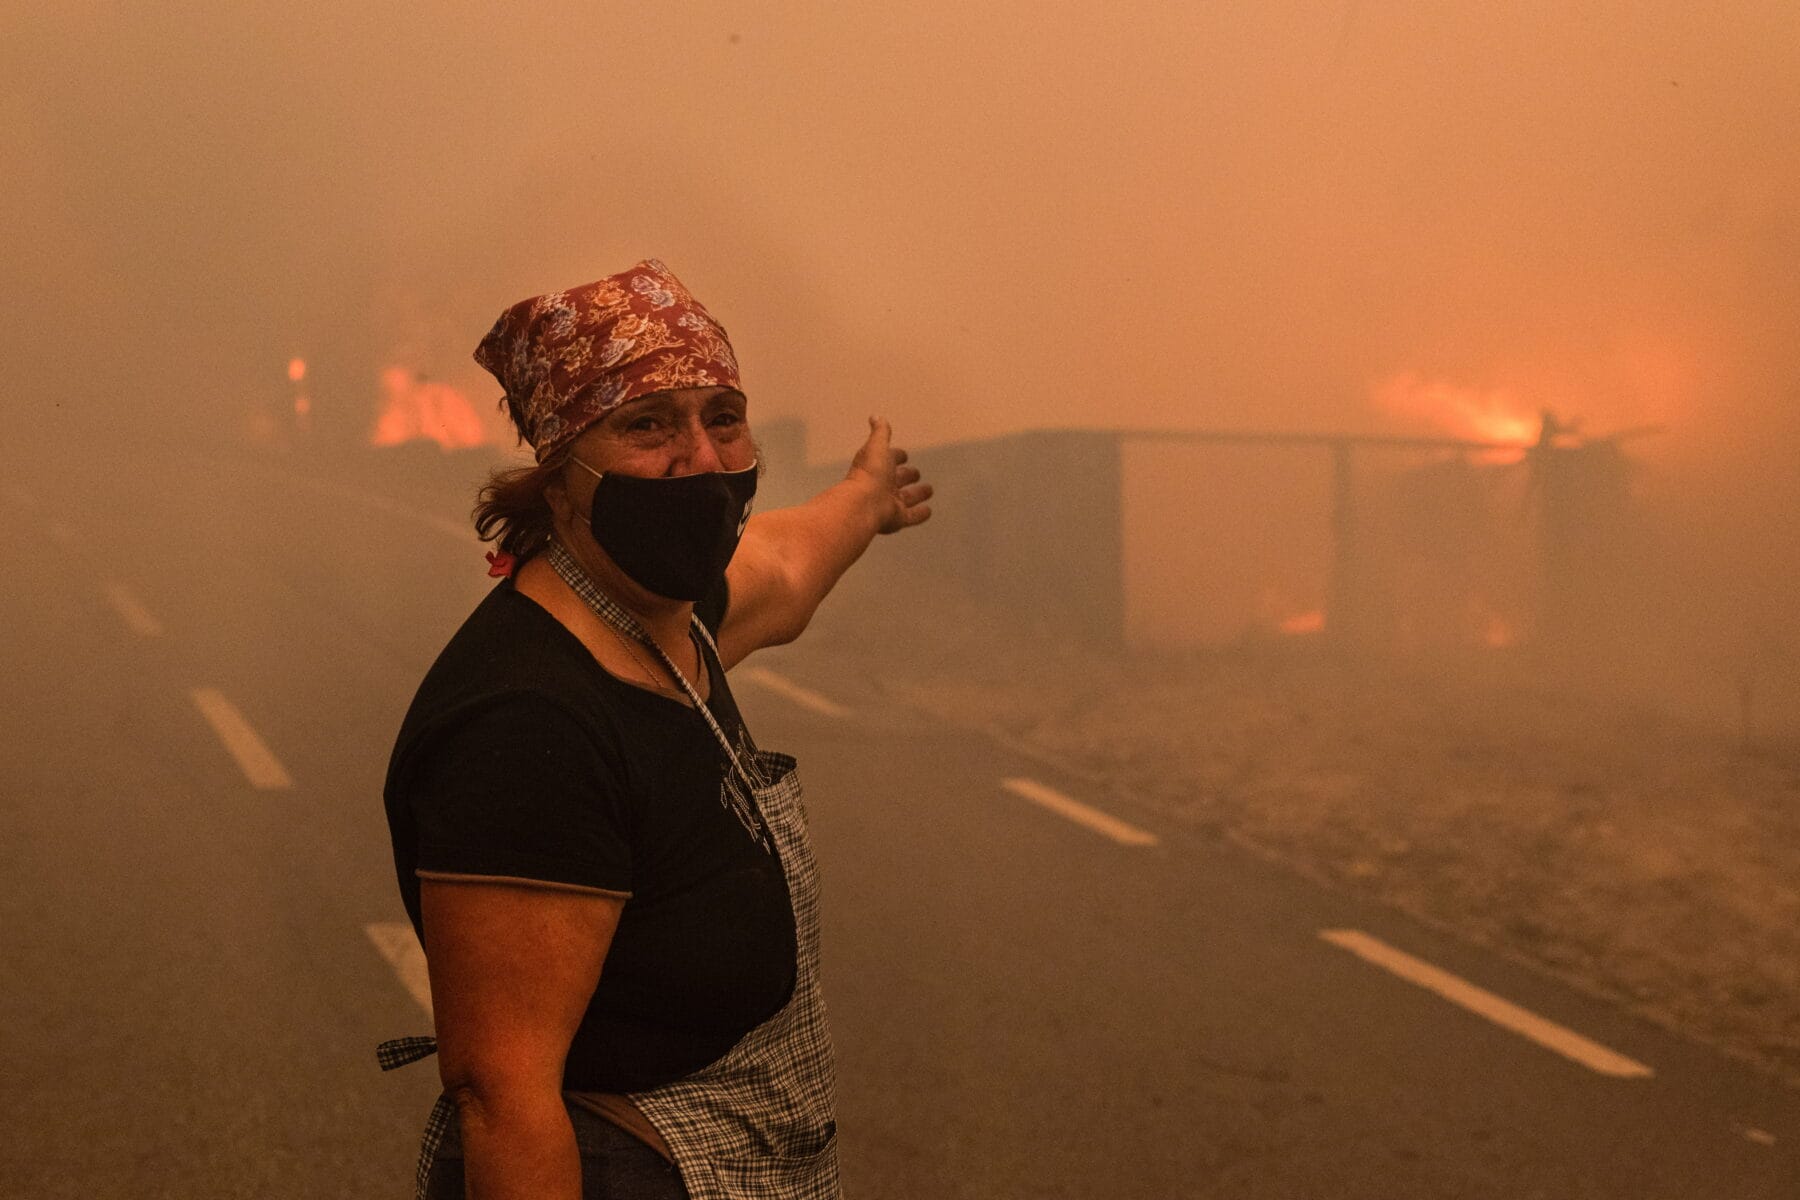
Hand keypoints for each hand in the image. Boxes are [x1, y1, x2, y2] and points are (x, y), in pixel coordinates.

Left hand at [849, 416, 932, 534]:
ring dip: (917, 494)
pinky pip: (911, 516)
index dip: (896, 456)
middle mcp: (883, 485)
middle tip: (916, 473)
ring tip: (928, 490)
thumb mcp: (876, 446)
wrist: (863, 504)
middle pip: (898, 479)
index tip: (903, 455)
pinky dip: (920, 514)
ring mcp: (890, 503)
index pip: (889, 459)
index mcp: (877, 467)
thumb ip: (880, 432)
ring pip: (906, 498)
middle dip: (907, 475)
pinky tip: (929, 511)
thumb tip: (876, 417)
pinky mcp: (897, 518)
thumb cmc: (869, 473)